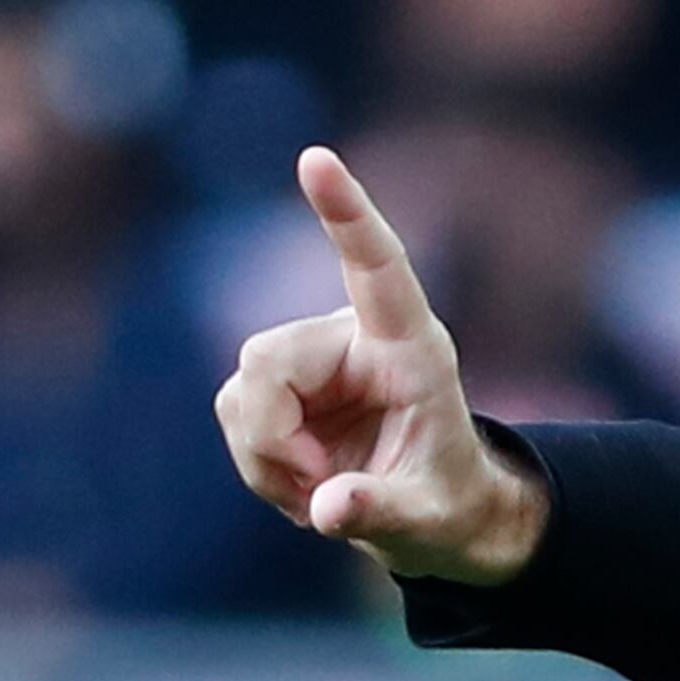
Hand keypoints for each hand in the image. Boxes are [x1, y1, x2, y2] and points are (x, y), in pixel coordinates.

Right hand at [213, 148, 549, 585]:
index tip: (316, 160)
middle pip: (268, 359)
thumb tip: (329, 507)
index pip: (377, 264)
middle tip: (313, 489)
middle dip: (270, 434)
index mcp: (411, 347)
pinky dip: (256, 461)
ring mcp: (312, 359)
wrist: (430, 513)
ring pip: (242, 388)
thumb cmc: (446, 501)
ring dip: (265, 455)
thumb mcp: (428, 520)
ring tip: (319, 491)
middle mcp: (355, 337)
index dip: (346, 212)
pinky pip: (234, 412)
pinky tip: (299, 482)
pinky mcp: (278, 386)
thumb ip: (379, 512)